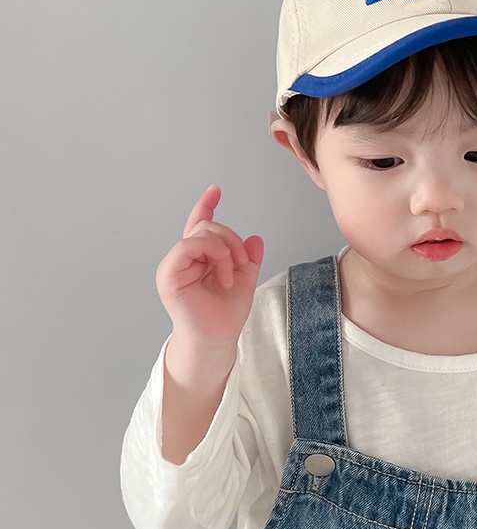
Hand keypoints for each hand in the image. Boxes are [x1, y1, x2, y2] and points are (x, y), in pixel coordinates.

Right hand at [156, 185, 263, 345]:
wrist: (217, 339)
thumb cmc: (225, 314)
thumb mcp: (245, 279)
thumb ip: (247, 258)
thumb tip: (255, 238)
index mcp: (199, 258)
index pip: (199, 225)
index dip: (205, 206)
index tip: (215, 190)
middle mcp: (184, 259)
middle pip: (208, 227)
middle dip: (231, 240)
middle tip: (241, 264)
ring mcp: (174, 265)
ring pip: (201, 233)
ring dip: (225, 249)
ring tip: (231, 274)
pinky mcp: (170, 273)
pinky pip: (188, 245)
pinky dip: (212, 253)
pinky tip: (223, 272)